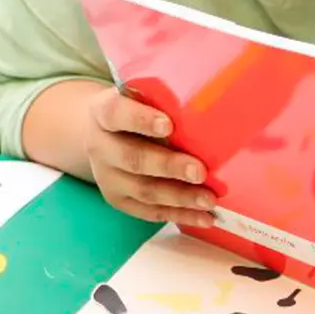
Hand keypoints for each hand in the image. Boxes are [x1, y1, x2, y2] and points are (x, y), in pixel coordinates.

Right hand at [85, 86, 217, 227]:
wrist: (102, 132)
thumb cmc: (135, 108)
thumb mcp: (141, 95)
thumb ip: (164, 99)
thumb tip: (213, 104)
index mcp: (104, 112)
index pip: (116, 113)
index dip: (140, 120)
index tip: (168, 124)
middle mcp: (101, 146)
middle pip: (133, 159)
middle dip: (169, 167)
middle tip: (200, 172)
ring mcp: (107, 177)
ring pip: (143, 190)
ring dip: (179, 197)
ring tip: (209, 200)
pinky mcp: (119, 199)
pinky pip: (149, 212)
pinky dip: (180, 216)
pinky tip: (205, 217)